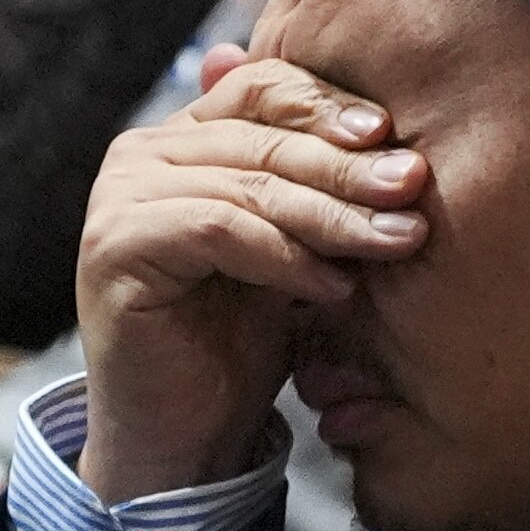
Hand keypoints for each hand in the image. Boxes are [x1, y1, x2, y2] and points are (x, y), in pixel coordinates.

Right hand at [68, 46, 427, 498]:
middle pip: (262, 138)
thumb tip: (383, 121)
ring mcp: (120, 198)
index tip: (394, 134)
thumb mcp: (294, 249)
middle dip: (348, 166)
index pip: (262, 90)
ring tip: (396, 239)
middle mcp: (141, 155)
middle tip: (413, 186)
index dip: (329, 107)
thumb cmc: (242, 342)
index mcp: (182, 138)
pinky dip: (285, 255)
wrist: (183, 440)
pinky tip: (334, 286)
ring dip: (332, 214)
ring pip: (248, 184)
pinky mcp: (116, 247)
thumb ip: (317, 186)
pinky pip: (219, 229)